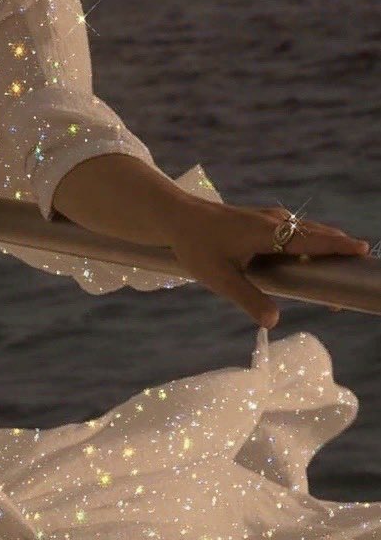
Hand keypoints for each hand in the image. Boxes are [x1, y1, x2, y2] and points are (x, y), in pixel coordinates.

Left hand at [167, 199, 368, 327]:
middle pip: (317, 235)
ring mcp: (270, 218)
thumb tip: (274, 322)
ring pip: (307, 232)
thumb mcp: (220, 279)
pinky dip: (310, 245)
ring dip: (325, 248)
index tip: (362, 252)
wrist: (177, 217)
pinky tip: (310, 262)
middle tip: (351, 280)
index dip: (338, 246)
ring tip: (337, 274)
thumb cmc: (196, 246)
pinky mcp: (264, 221)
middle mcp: (275, 221)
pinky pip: (296, 232)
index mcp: (268, 232)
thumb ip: (248, 299)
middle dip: (338, 254)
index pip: (312, 239)